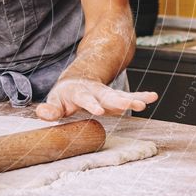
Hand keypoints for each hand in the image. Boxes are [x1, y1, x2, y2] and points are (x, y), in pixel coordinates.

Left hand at [35, 78, 157, 120]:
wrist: (76, 81)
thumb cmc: (64, 95)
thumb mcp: (55, 101)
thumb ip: (50, 109)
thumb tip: (42, 114)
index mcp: (79, 92)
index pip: (85, 98)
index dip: (91, 104)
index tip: (98, 111)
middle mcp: (95, 91)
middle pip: (108, 96)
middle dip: (119, 102)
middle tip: (130, 106)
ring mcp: (107, 94)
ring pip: (121, 96)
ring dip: (133, 99)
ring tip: (146, 102)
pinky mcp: (115, 97)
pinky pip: (129, 97)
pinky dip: (141, 97)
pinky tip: (153, 97)